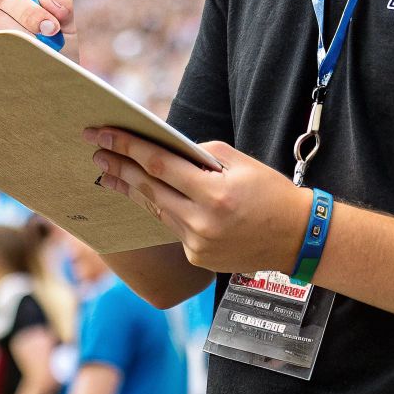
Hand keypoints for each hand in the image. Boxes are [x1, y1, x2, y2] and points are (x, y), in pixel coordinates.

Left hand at [86, 126, 310, 275]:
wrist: (298, 238)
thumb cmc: (271, 193)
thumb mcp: (240, 163)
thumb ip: (200, 155)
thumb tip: (165, 151)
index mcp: (214, 195)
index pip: (159, 165)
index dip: (128, 147)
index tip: (104, 134)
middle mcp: (202, 223)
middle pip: (148, 190)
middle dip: (119, 168)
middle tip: (96, 151)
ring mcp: (198, 245)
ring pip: (156, 210)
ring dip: (130, 190)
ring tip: (108, 173)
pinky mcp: (197, 259)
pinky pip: (173, 228)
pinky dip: (162, 209)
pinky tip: (146, 196)